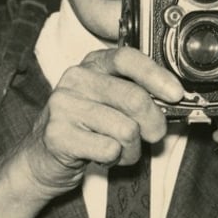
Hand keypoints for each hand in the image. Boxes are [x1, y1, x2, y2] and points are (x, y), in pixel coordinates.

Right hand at [16, 47, 181, 200]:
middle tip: (154, 135)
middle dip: (154, 123)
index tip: (176, 94)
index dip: (156, 75)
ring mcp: (64, 106)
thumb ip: (136, 93)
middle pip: (134, 98)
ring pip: (126, 129)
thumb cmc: (84, 128)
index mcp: (92, 64)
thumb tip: (174, 99)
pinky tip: (103, 156)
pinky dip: (115, 159)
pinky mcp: (58, 134)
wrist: (41, 158)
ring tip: (120, 149)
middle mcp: (76, 79)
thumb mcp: (108, 101)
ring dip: (132, 149)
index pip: (127, 58)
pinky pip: (109, 149)